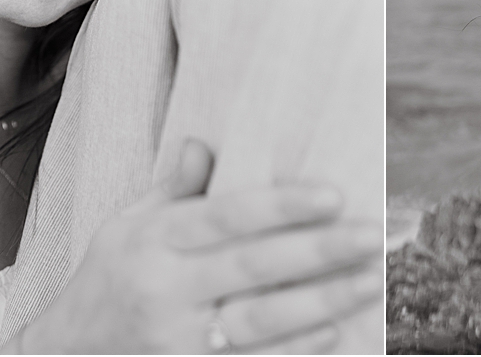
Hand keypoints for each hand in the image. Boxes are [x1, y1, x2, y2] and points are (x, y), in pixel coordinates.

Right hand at [17, 139, 383, 353]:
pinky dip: (293, 354)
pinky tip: (332, 335)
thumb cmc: (107, 283)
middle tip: (373, 236)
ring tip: (368, 282)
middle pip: (252, 269)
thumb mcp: (124, 229)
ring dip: (320, 304)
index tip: (335, 195)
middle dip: (319, 252)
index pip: (225, 217)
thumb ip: (171, 191)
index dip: (282, 206)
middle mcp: (162, 292)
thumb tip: (203, 144)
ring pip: (258, 324)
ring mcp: (175, 343)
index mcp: (150, 243)